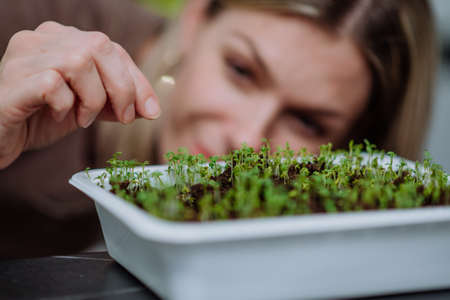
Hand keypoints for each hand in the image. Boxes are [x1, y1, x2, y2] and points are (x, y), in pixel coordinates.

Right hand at [0, 21, 160, 168]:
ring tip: (82, 118)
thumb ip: (114, 102)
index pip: (112, 49)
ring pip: (79, 62)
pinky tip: (57, 115)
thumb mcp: (86, 108)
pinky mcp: (14, 79)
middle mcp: (43, 38)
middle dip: (122, 88)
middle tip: (122, 118)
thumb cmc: (40, 118)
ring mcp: (24, 55)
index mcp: (63, 39)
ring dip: (92, 98)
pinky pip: (53, 83)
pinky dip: (65, 104)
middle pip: (100, 46)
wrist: (1, 137)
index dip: (136, 80)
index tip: (151, 111)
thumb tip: (150, 109)